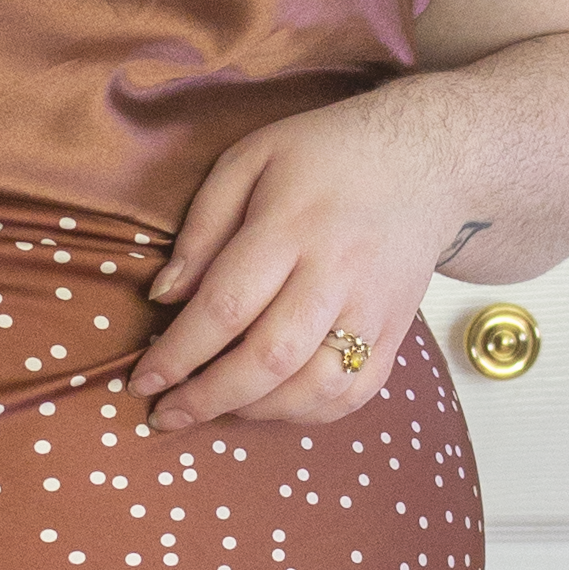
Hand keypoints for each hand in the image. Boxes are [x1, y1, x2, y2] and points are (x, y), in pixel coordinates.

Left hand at [128, 91, 462, 432]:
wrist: (427, 160)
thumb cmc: (326, 155)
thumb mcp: (250, 160)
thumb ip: (203, 228)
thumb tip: (165, 297)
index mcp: (292, 226)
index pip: (226, 306)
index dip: (178, 353)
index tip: (142, 379)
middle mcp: (337, 273)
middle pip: (269, 358)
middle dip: (208, 397)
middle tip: (166, 414)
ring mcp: (373, 309)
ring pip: (314, 388)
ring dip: (255, 412)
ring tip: (214, 408)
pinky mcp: (397, 332)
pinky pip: (353, 394)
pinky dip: (307, 414)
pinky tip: (270, 405)